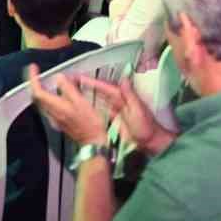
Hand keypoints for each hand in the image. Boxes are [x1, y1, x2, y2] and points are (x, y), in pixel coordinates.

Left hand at [26, 65, 109, 148]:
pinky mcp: (60, 121)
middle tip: (36, 73)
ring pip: (42, 102)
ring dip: (41, 90)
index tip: (34, 68)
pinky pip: (49, 106)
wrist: (92, 142)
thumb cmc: (90, 125)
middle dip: (35, 83)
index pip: (37, 92)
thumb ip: (68, 89)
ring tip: (45, 81)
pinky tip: (57, 93)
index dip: (33, 78)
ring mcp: (55, 118)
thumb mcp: (81, 102)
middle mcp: (52, 113)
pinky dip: (49, 96)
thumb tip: (59, 78)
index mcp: (56, 107)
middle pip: (37, 97)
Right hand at [39, 68, 176, 155]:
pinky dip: (90, 108)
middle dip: (85, 85)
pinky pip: (98, 112)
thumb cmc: (146, 128)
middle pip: (99, 92)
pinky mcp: (112, 121)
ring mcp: (114, 112)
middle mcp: (117, 102)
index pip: (104, 87)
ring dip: (85, 95)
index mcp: (123, 98)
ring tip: (70, 90)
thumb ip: (130, 95)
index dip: (92, 82)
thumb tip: (124, 78)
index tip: (78, 77)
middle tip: (69, 80)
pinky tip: (80, 107)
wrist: (150, 144)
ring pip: (97, 100)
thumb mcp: (138, 111)